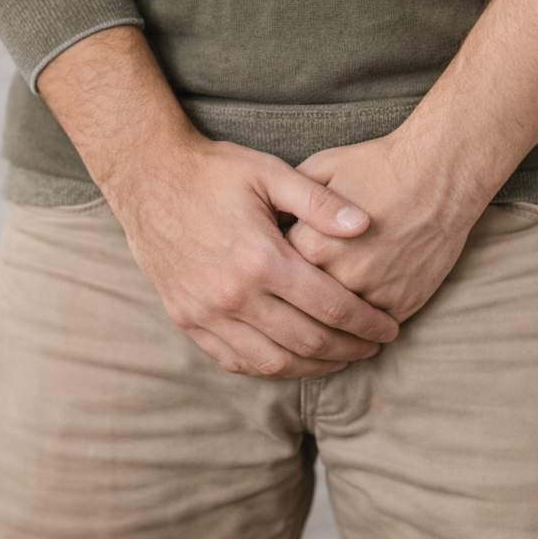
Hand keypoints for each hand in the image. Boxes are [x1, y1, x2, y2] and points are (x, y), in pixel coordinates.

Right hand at [37, 25, 397, 380]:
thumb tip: (365, 224)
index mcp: (261, 259)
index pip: (330, 307)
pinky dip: (271, 367)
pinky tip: (293, 359)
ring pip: (274, 361)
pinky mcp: (187, 319)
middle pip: (308, 341)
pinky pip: (236, 360)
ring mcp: (207, 312)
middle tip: (375, 346)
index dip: (367, 322)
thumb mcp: (269, 172)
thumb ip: (319, 201)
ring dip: (315, 366)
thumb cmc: (214, 171)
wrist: (147, 176)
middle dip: (350, 348)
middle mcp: (234, 295)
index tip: (389, 327)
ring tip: (342, 357)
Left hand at [285, 134, 485, 323]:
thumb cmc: (376, 165)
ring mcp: (372, 293)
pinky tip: (353, 326)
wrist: (438, 173)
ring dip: (326, 329)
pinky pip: (370, 331)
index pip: (277, 275)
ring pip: (337, 327)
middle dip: (295, 307)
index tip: (276, 271)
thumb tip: (264, 225)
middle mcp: (339, 274)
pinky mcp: (401, 304)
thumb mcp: (320, 169)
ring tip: (320, 326)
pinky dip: (361, 331)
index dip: (276, 272)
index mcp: (310, 244)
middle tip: (289, 307)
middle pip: (303, 307)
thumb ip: (288, 202)